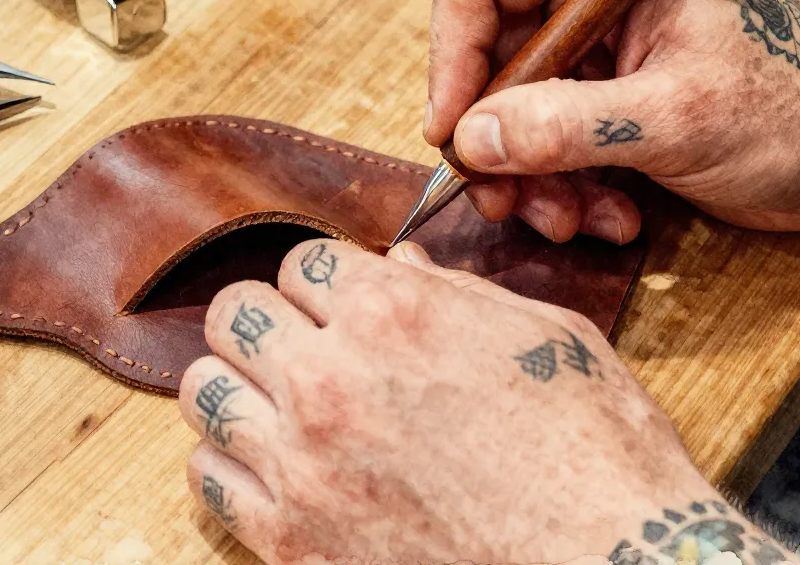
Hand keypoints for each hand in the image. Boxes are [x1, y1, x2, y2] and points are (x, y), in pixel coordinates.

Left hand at [178, 239, 799, 563]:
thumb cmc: (597, 454)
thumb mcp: (545, 337)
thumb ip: (454, 293)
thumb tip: (398, 263)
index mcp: (394, 312)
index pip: (301, 262)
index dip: (326, 283)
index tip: (342, 307)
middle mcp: (331, 377)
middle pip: (237, 312)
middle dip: (270, 320)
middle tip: (304, 346)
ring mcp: (303, 461)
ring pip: (202, 387)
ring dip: (238, 385)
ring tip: (278, 403)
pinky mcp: (292, 537)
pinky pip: (207, 477)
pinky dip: (229, 462)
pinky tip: (274, 465)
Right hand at [426, 0, 799, 241]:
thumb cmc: (796, 106)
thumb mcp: (675, 118)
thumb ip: (568, 126)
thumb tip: (474, 139)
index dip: (452, 55)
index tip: (453, 131)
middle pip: (487, 54)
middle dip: (495, 136)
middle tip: (504, 198)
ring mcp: (600, 47)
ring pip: (512, 108)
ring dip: (531, 176)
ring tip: (568, 219)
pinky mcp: (609, 96)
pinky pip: (549, 140)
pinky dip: (565, 187)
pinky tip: (609, 215)